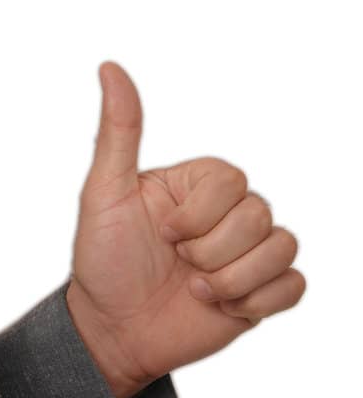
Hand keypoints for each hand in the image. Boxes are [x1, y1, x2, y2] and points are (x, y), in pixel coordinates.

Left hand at [64, 62, 305, 397]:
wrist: (112, 330)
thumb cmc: (104, 259)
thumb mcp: (103, 192)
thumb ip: (118, 131)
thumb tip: (110, 67)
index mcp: (198, 184)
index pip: (231, 181)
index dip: (197, 215)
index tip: (161, 233)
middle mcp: (228, 213)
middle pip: (259, 215)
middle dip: (210, 251)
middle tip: (177, 264)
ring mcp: (248, 253)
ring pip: (281, 248)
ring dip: (231, 280)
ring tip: (196, 289)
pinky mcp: (263, 293)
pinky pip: (293, 286)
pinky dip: (256, 302)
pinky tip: (221, 307)